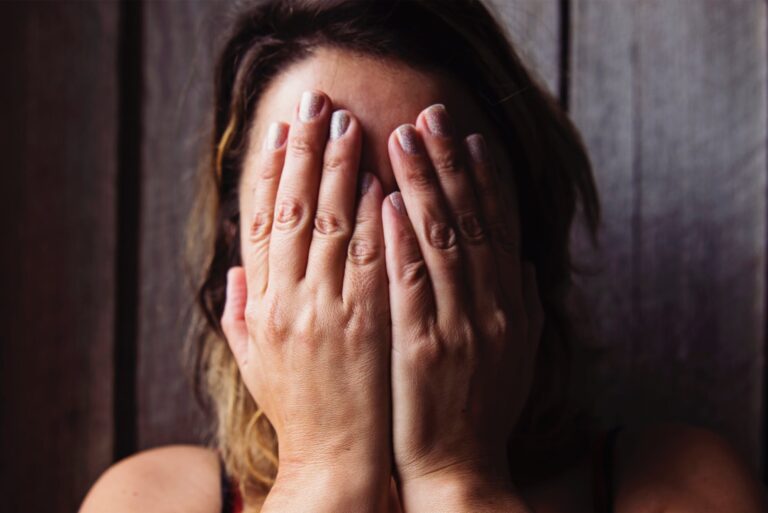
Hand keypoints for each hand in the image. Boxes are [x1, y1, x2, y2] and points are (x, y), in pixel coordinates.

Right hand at [221, 90, 390, 511]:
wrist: (333, 460)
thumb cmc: (298, 410)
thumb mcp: (255, 362)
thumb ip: (241, 311)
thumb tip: (236, 268)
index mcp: (263, 305)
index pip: (262, 223)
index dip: (269, 171)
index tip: (279, 130)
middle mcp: (290, 301)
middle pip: (294, 210)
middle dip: (304, 151)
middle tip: (316, 102)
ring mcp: (329, 311)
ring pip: (330, 224)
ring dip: (339, 169)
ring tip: (348, 123)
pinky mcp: (367, 324)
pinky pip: (369, 258)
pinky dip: (371, 216)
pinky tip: (379, 179)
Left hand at [381, 104, 543, 510]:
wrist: (460, 471)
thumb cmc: (483, 412)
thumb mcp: (516, 356)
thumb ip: (524, 305)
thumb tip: (527, 261)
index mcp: (511, 307)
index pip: (498, 228)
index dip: (486, 178)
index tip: (471, 136)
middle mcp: (490, 309)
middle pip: (470, 221)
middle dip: (450, 162)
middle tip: (431, 113)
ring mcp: (458, 327)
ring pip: (441, 241)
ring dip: (423, 184)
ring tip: (403, 137)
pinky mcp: (423, 349)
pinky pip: (412, 284)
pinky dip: (402, 240)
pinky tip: (389, 202)